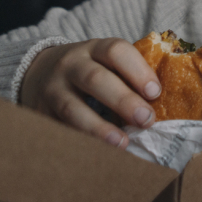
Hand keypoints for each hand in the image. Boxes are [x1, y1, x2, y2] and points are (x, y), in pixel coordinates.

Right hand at [19, 38, 161, 147]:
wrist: (38, 72)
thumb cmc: (88, 69)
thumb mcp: (104, 61)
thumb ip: (128, 74)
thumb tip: (162, 102)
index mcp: (94, 48)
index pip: (116, 51)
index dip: (138, 70)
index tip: (155, 92)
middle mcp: (70, 65)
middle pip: (96, 79)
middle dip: (123, 100)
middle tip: (146, 120)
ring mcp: (52, 89)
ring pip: (72, 108)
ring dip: (99, 128)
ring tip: (122, 143)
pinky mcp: (40, 113)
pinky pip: (58, 129)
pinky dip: (79, 141)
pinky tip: (96, 152)